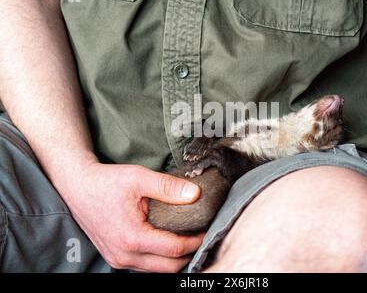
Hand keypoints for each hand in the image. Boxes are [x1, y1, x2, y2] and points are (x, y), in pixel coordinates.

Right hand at [60, 161, 203, 271]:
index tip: (207, 229)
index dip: (195, 241)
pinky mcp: (115, 258)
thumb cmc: (106, 181)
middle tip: (200, 235)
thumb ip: (168, 187)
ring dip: (174, 259)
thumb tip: (196, 194)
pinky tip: (166, 241)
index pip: (174, 249)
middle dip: (188, 254)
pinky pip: (144, 266)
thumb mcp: (139, 178)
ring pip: (157, 270)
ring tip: (186, 238)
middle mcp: (124, 255)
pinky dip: (159, 259)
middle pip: (169, 267)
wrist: (77, 186)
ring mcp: (118, 260)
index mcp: (132, 238)